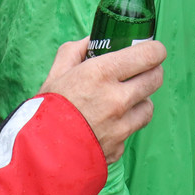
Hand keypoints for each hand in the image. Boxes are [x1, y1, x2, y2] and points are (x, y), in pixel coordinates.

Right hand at [39, 37, 164, 162]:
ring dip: (140, 101)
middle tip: (142, 71)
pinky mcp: (119, 147)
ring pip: (149, 106)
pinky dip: (124, 126)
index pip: (149, 55)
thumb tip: (92, 41)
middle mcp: (117, 99)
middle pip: (156, 78)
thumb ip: (75, 51)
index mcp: (102, 73)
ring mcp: (121, 126)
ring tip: (123, 100)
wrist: (38, 153)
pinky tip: (107, 125)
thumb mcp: (56, 73)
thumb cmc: (46, 109)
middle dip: (152, 72)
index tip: (152, 51)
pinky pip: (131, 131)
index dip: (155, 50)